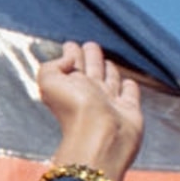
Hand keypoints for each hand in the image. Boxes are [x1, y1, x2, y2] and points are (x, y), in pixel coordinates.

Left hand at [37, 41, 142, 180]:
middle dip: (90, 57)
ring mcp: (109, 102)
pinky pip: (130, 95)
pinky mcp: (129, 110)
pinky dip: (129, 87)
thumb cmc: (74, 109)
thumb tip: (68, 58)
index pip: (70, 66)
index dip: (70, 54)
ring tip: (107, 59)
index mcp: (69, 86)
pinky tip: (128, 82)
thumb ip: (52, 66)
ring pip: (110, 80)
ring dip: (108, 69)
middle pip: (90, 70)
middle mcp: (89, 93)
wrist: (102, 136)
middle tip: (90, 45)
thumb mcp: (49, 82)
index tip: (71, 45)